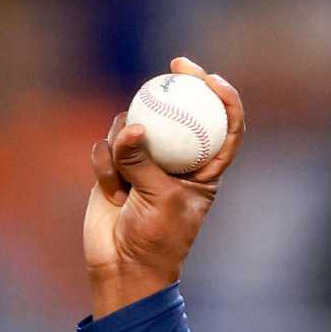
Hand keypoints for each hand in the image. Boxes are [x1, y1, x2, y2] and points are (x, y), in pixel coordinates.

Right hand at [83, 57, 245, 319]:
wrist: (123, 265)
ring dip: (125, 144)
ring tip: (126, 180)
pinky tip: (110, 190)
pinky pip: (106, 148)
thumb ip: (143, 162)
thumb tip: (132, 127)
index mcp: (207, 170)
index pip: (226, 127)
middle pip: (181, 112)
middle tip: (173, 66)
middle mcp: (178, 161)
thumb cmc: (156, 239)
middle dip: (178, 84)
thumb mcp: (159, 200)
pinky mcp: (115, 166)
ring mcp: (145, 161)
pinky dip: (104, 164)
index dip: (225, 98)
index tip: (210, 78)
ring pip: (134, 125)